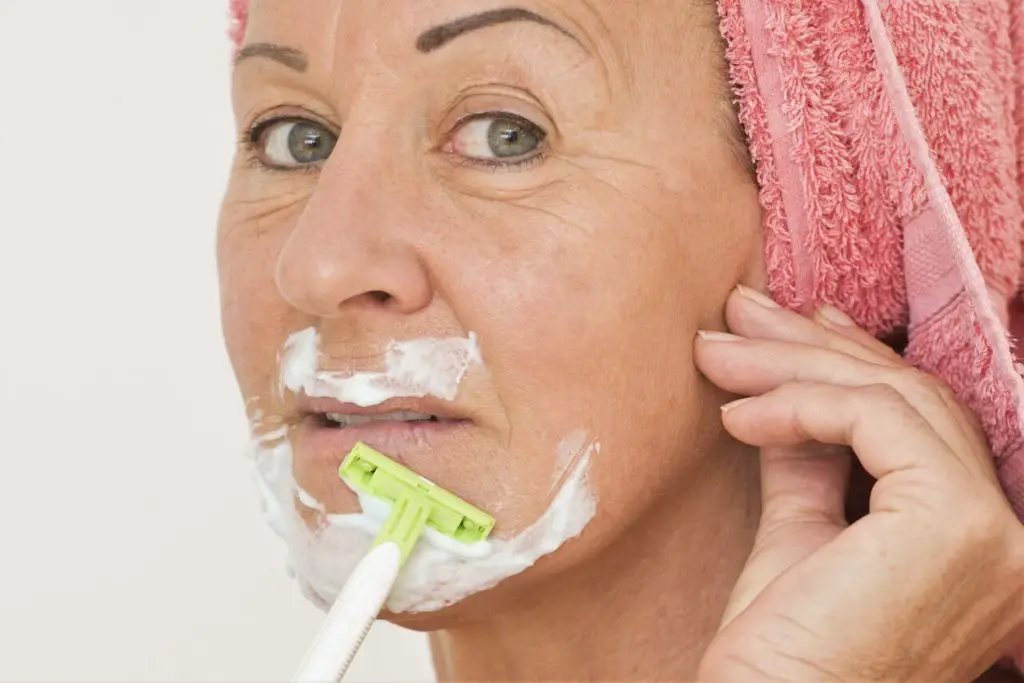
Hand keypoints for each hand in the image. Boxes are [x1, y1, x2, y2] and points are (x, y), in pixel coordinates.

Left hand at [692, 285, 1023, 682]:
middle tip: (738, 312)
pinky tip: (735, 416)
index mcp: (976, 541)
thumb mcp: (800, 530)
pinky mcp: (954, 521)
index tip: (789, 323)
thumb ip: (809, 458)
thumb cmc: (780, 648)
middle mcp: (1005, 536)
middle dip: (812, 346)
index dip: (852, 362)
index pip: (921, 422)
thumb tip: (785, 388)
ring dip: (789, 364)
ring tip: (715, 353)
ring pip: (889, 397)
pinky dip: (795, 403)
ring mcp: (990, 530)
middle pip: (908, 399)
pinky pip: (870, 419)